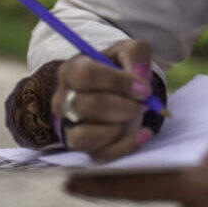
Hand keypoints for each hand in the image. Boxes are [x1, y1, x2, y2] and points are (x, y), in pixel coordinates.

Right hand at [51, 39, 155, 160]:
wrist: (119, 90)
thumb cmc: (119, 68)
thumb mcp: (129, 51)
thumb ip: (136, 55)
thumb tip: (139, 78)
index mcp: (71, 70)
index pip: (85, 75)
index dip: (117, 83)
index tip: (144, 89)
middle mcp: (63, 100)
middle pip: (84, 106)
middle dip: (121, 106)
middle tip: (143, 105)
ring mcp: (69, 127)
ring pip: (83, 136)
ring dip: (117, 128)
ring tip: (134, 117)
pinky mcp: (83, 148)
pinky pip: (99, 155)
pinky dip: (126, 146)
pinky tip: (143, 133)